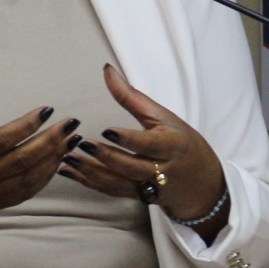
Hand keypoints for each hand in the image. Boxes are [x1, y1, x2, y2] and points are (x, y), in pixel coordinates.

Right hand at [0, 71, 74, 256]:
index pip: (0, 140)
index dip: (26, 125)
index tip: (47, 110)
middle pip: (20, 161)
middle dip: (50, 141)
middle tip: (70, 125)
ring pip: (27, 180)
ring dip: (52, 160)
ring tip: (69, 140)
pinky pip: (24, 194)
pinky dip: (43, 178)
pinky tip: (55, 161)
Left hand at [58, 65, 228, 239]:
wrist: (201, 182)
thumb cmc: (181, 142)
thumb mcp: (163, 117)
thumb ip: (132, 97)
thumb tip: (106, 70)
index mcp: (171, 146)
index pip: (149, 144)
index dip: (128, 139)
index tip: (107, 131)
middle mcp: (161, 170)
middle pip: (131, 167)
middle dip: (106, 158)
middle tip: (81, 145)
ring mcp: (149, 187)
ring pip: (118, 184)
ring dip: (91, 173)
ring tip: (67, 160)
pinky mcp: (137, 196)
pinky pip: (111, 191)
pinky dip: (88, 182)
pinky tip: (68, 172)